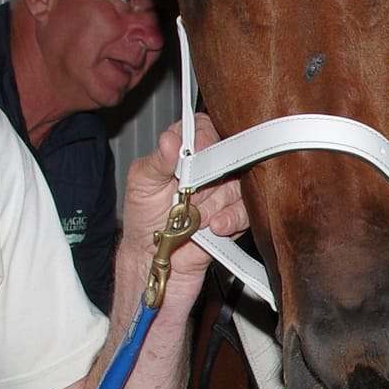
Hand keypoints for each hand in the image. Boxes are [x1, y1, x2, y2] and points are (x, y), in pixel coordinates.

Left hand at [121, 114, 246, 274]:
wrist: (153, 261)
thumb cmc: (143, 219)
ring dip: (217, 202)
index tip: (199, 151)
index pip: (204, 127)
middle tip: (194, 191)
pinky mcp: (234, 215)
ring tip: (196, 216)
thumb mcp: (141, 185)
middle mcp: (207, 168)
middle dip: (213, 175)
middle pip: (229, 153)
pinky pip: (247, 211)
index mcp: (183, 151)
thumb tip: (169, 140)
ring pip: (241, 183)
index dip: (205, 137)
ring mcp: (223, 191)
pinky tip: (213, 226)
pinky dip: (231, 219)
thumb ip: (157, 161)